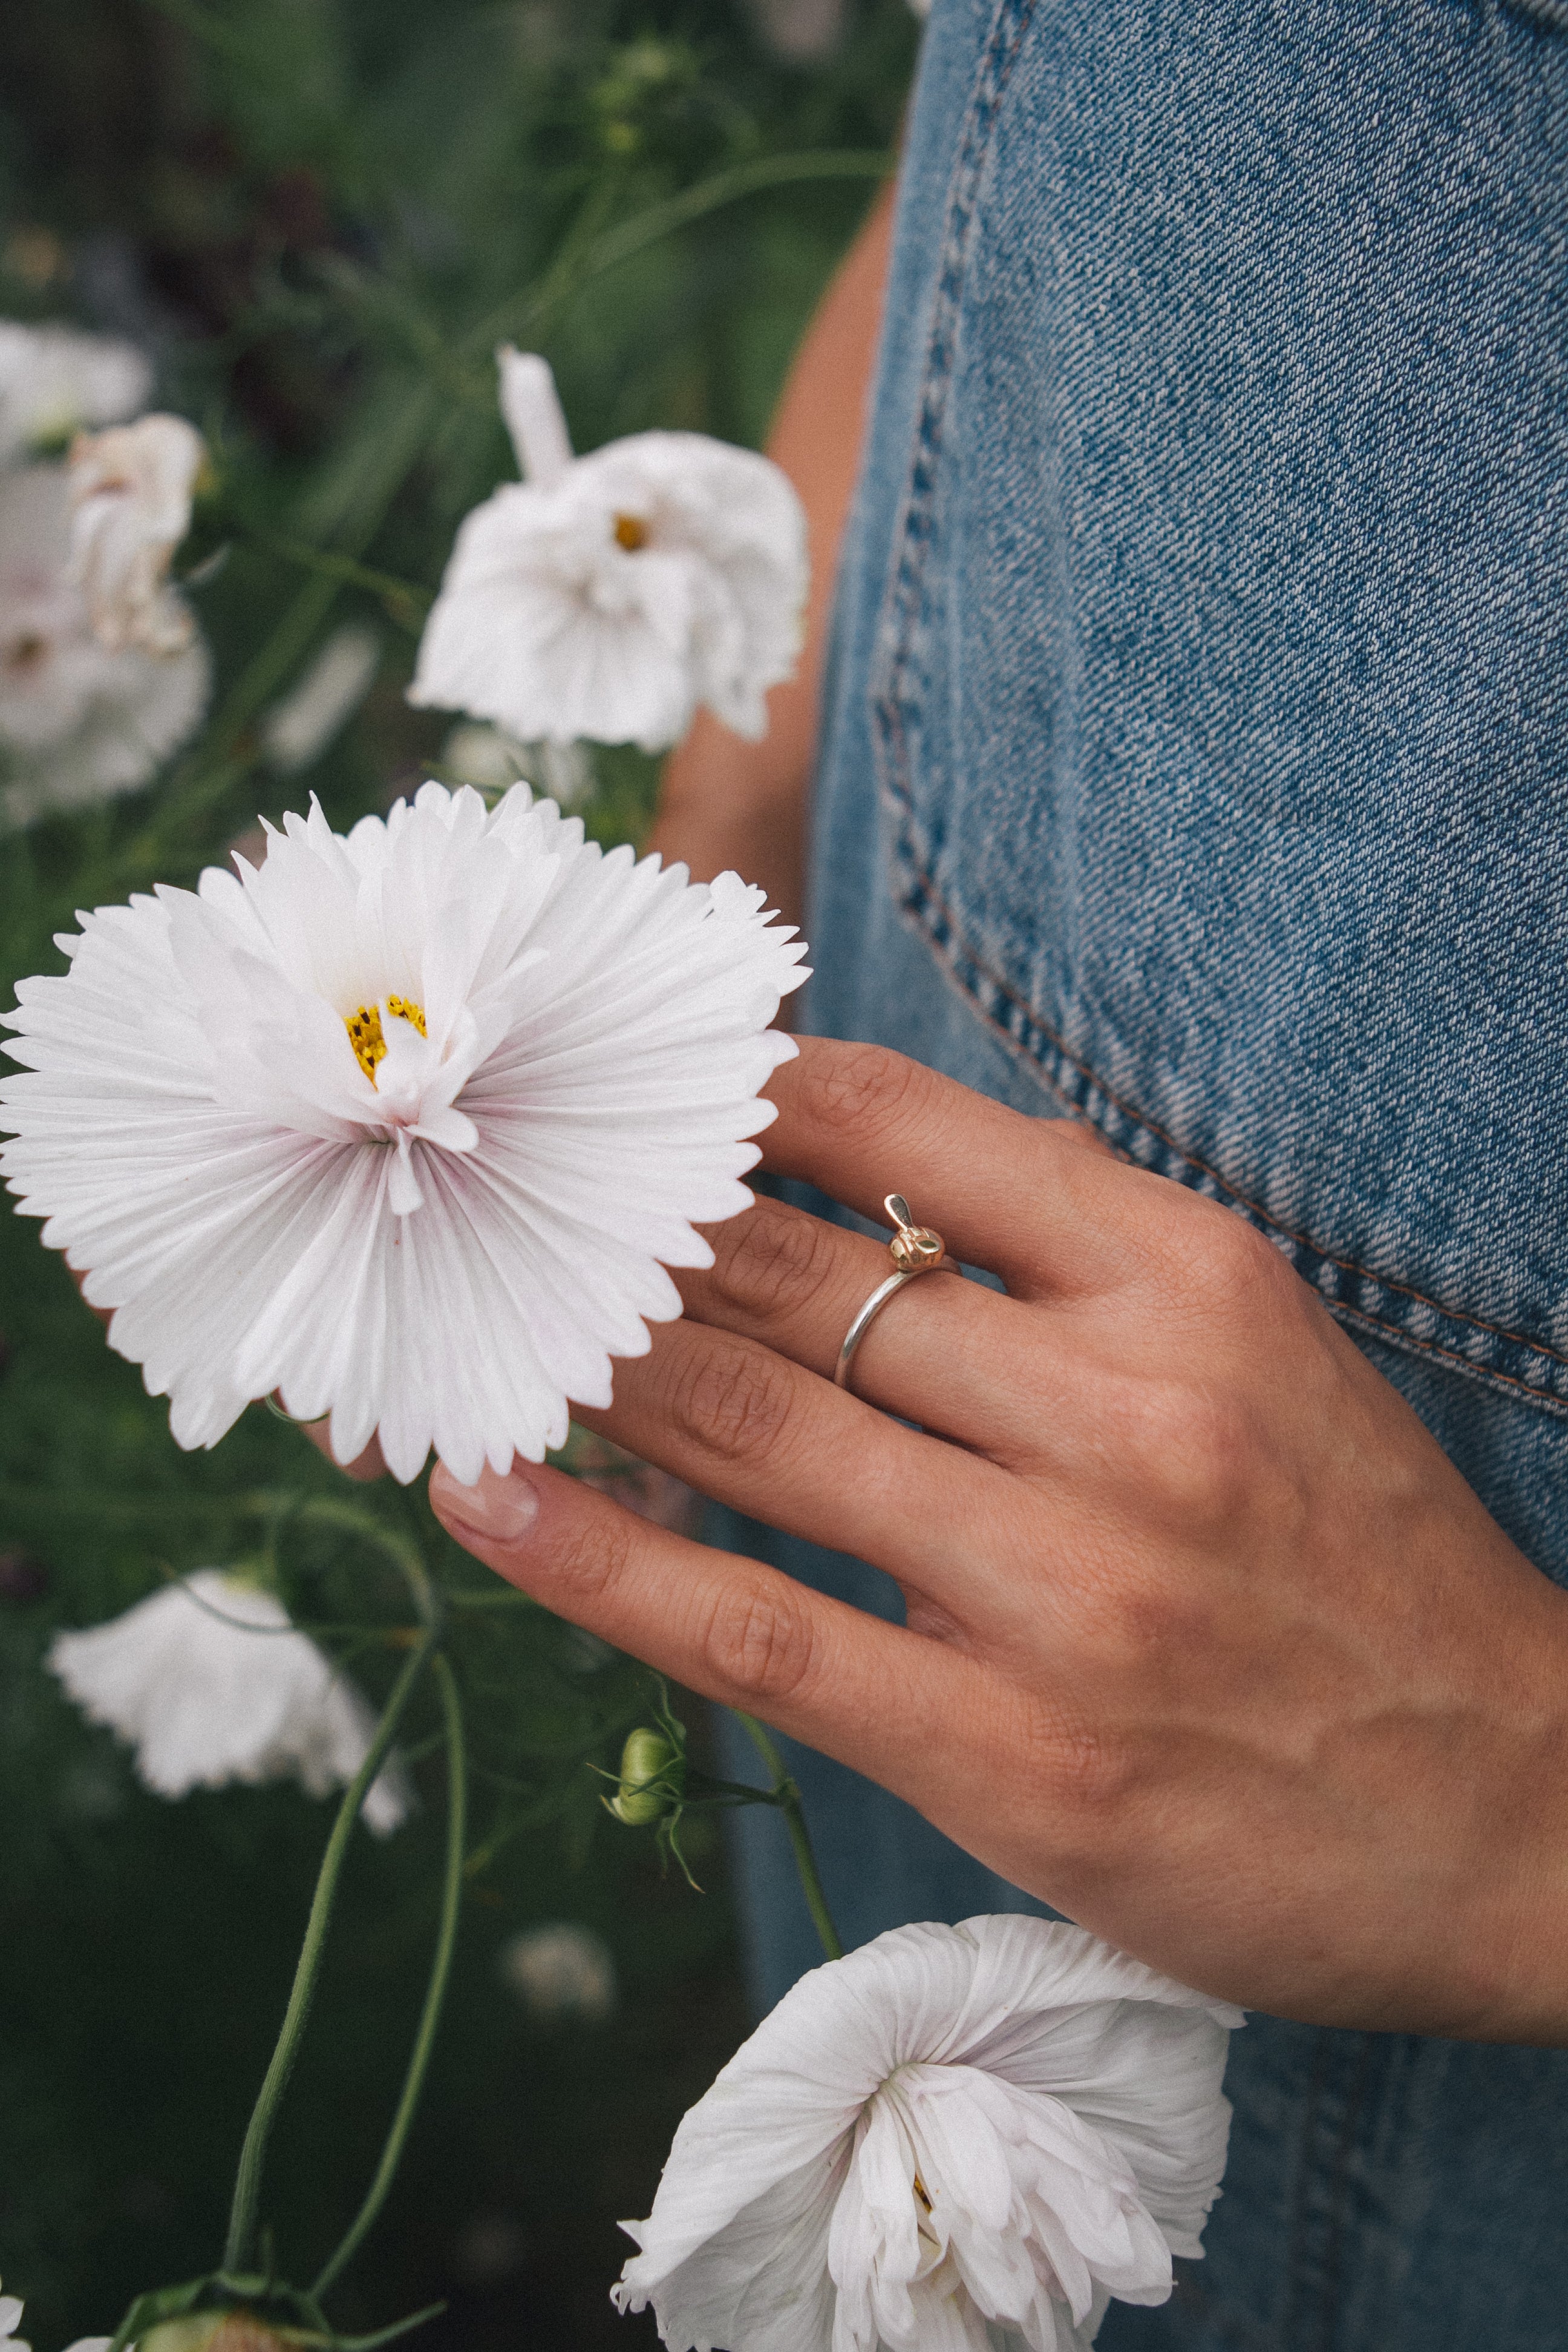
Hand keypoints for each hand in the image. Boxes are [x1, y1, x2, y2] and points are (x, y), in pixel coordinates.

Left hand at [429, 1038, 1567, 2041]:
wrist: (1525, 1808)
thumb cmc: (1366, 1562)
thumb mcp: (1265, 1344)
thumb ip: (1081, 1248)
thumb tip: (865, 1166)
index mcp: (1191, 1282)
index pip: (908, 1126)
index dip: (733, 1090)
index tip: (628, 1080)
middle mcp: (1123, 1411)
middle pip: (799, 1272)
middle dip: (624, 1222)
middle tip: (495, 1185)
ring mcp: (1058, 1589)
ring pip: (754, 1429)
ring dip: (584, 1363)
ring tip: (462, 1314)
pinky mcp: (1006, 1754)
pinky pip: (754, 1631)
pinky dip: (599, 1561)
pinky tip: (486, 1498)